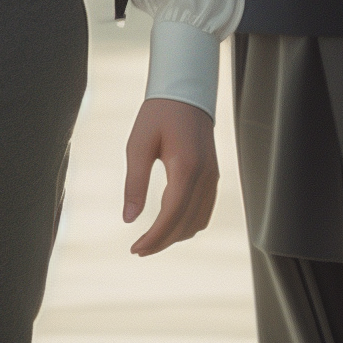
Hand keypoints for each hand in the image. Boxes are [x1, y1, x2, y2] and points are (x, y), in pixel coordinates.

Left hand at [122, 97, 218, 255]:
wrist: (186, 94)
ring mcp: (213, 178)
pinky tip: (171, 225)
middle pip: (186, 224)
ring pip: (198, 223)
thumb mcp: (138, 144)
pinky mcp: (213, 177)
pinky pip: (205, 212)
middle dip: (162, 242)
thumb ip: (134, 182)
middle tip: (139, 249)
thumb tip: (128, 218)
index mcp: (186, 168)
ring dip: (176, 236)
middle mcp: (204, 177)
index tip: (136, 248)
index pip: (171, 215)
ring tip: (152, 240)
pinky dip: (188, 225)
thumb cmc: (159, 114)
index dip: (154, 237)